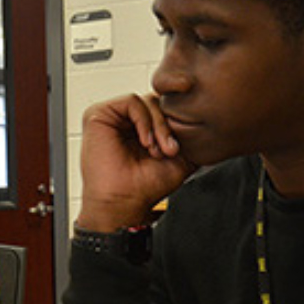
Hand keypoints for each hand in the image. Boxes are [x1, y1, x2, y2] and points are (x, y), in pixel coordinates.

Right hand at [75, 94, 197, 231]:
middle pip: (157, 102)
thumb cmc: (145, 187)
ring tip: (157, 149)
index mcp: (138, 128)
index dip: (175, 123)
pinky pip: (132, 101)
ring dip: (158, 125)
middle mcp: (123, 121)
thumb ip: (189, 137)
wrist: (124, 202)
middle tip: (170, 150)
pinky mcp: (98, 115)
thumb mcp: (180, 158)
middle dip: (168, 126)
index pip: (163, 108)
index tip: (178, 149)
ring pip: (146, 100)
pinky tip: (145, 141)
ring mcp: (110, 117)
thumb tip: (205, 118)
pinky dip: (145, 120)